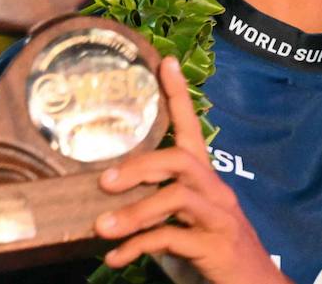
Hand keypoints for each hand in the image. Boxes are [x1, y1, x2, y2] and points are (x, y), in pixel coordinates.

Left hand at [95, 56, 286, 283]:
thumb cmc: (214, 250)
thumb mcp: (187, 222)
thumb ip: (157, 207)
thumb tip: (107, 201)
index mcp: (207, 180)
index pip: (193, 129)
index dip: (179, 96)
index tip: (165, 62)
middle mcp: (216, 192)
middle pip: (180, 160)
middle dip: (139, 166)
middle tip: (104, 181)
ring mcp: (219, 219)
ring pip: (177, 199)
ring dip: (135, 213)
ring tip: (102, 229)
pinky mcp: (217, 248)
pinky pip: (173, 239)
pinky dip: (139, 247)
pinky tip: (117, 258)